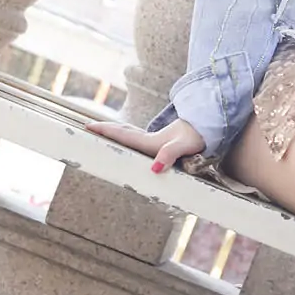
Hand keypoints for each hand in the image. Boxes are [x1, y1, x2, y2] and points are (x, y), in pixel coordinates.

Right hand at [82, 114, 208, 175]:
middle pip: (122, 132)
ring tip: (102, 130)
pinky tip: (127, 138)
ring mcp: (154, 140)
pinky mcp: (160, 142)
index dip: (106, 131)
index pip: (123, 136)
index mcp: (149, 142)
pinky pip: (137, 138)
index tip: (89, 126)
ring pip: (129, 133)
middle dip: (105, 129)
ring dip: (115, 131)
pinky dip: (126, 136)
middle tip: (88, 126)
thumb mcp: (182, 147)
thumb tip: (155, 168)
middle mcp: (148, 140)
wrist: (207, 128)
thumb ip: (169, 155)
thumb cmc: (195, 139)